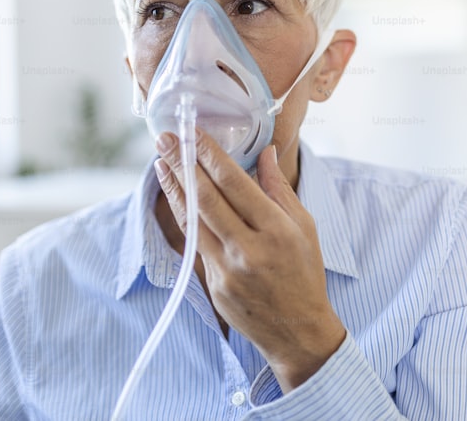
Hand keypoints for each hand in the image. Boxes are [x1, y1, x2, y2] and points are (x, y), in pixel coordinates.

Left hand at [154, 129, 346, 392]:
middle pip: (206, 198)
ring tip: (161, 162)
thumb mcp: (305, 227)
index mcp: (276, 231)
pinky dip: (183, 216)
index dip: (210, 155)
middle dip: (182, 164)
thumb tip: (266, 152)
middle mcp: (249, 249)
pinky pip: (194, 242)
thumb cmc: (305, 274)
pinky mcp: (213, 285)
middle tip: (166, 139)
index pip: (234, 183)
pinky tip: (175, 196)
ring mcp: (227, 270)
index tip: (193, 133)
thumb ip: (280, 189)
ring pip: (192, 220)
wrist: (298, 333)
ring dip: (174, 188)